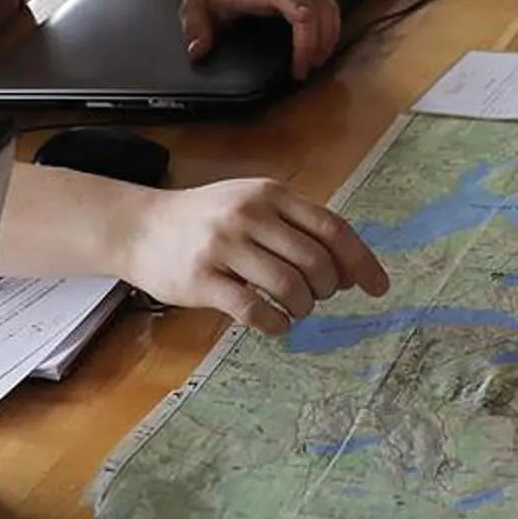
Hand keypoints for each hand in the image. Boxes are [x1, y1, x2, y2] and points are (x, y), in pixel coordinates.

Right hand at [115, 178, 388, 332]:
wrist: (139, 228)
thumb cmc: (206, 219)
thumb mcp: (251, 203)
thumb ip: (295, 225)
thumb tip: (349, 266)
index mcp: (270, 195)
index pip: (332, 228)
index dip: (360, 261)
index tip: (377, 287)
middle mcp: (249, 215)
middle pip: (315, 261)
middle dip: (327, 288)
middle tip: (318, 296)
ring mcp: (223, 247)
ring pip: (289, 286)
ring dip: (303, 307)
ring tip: (295, 309)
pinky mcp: (201, 280)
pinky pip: (254, 310)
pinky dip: (276, 323)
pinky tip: (276, 323)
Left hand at [180, 0, 340, 80]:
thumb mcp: (194, 4)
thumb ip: (194, 28)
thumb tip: (198, 52)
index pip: (292, 2)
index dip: (305, 29)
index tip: (301, 59)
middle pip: (317, 7)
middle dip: (317, 43)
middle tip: (304, 71)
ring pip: (328, 5)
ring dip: (329, 36)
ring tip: (316, 63)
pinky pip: (329, 5)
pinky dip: (332, 28)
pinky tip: (324, 47)